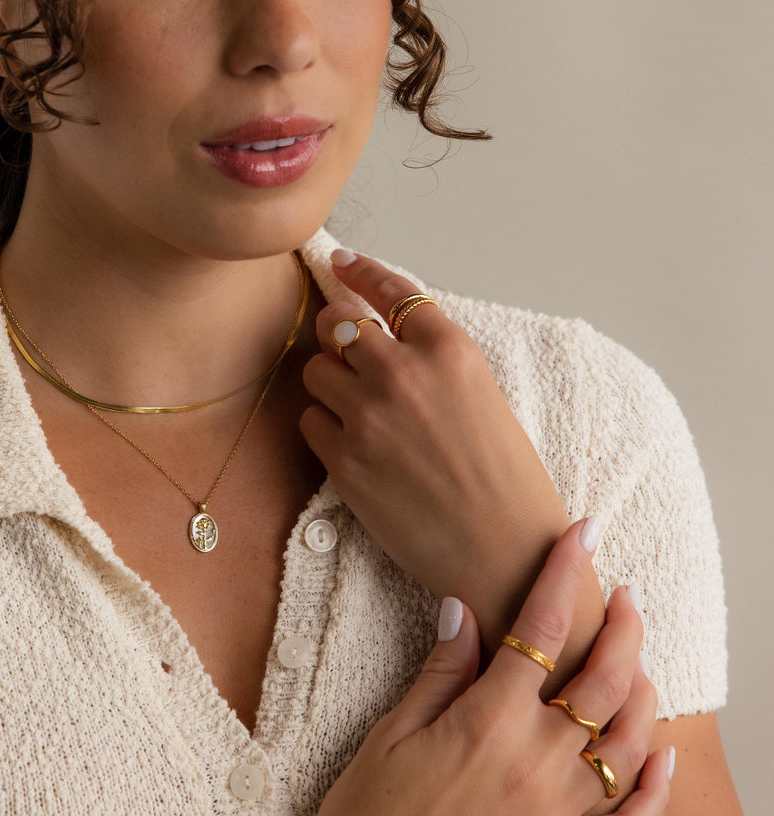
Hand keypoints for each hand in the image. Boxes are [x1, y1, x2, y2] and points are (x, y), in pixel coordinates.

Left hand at [300, 250, 599, 657]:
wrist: (506, 553)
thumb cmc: (507, 479)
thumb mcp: (483, 395)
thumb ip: (433, 360)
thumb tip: (379, 338)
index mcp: (450, 351)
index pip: (391, 290)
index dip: (360, 271)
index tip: (340, 262)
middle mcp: (404, 375)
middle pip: (337, 324)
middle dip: (336, 333)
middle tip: (345, 351)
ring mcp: (369, 418)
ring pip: (315, 371)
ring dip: (329, 382)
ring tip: (358, 409)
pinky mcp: (345, 462)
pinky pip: (310, 421)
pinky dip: (325, 426)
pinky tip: (354, 446)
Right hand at [300, 520, 673, 815]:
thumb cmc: (371, 809)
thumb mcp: (394, 729)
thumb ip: (442, 668)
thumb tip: (464, 608)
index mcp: (488, 721)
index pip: (540, 627)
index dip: (563, 572)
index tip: (582, 533)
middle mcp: (535, 762)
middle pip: (603, 679)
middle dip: (623, 626)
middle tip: (625, 594)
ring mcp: (556, 813)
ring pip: (628, 743)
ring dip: (643, 692)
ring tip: (638, 659)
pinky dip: (654, 789)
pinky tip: (663, 756)